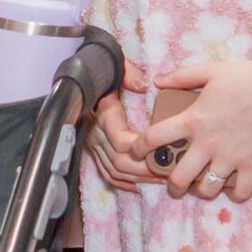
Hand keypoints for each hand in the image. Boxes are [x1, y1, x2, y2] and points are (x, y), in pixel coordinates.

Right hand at [86, 61, 158, 190]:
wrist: (82, 81)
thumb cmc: (103, 73)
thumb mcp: (116, 67)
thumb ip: (129, 73)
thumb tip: (143, 84)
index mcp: (104, 114)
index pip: (120, 140)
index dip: (140, 149)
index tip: (161, 149)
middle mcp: (96, 133)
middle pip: (119, 161)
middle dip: (145, 169)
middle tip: (168, 171)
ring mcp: (94, 145)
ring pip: (114, 171)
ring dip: (138, 178)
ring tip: (161, 179)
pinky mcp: (94, 151)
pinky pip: (107, 173)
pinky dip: (124, 182)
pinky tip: (141, 184)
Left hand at [131, 59, 251, 202]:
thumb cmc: (248, 77)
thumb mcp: (212, 70)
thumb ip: (182, 76)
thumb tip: (157, 80)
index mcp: (194, 120)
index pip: (155, 138)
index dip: (139, 148)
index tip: (135, 152)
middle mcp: (208, 143)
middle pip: (178, 177)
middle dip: (171, 185)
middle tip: (173, 183)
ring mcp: (230, 158)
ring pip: (207, 189)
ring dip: (201, 190)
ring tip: (202, 186)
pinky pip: (240, 191)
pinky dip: (235, 193)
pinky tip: (233, 188)